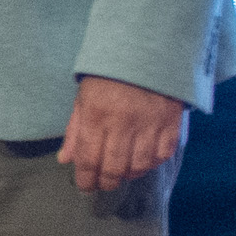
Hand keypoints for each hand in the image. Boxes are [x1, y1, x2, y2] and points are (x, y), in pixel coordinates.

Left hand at [60, 74, 187, 195]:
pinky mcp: (171, 122)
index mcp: (96, 115)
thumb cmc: (110, 75)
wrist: (147, 48)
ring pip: (138, 166)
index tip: (85, 186)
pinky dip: (152, 163)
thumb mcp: (84, 97)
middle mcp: (122, 123)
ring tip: (123, 172)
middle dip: (105, 182)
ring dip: (129, 174)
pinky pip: (162, 155)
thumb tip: (65, 160)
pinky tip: (144, 160)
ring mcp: (149, 123)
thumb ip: (75, 130)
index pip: (88, 159)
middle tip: (103, 184)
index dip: (85, 180)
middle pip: (113, 168)